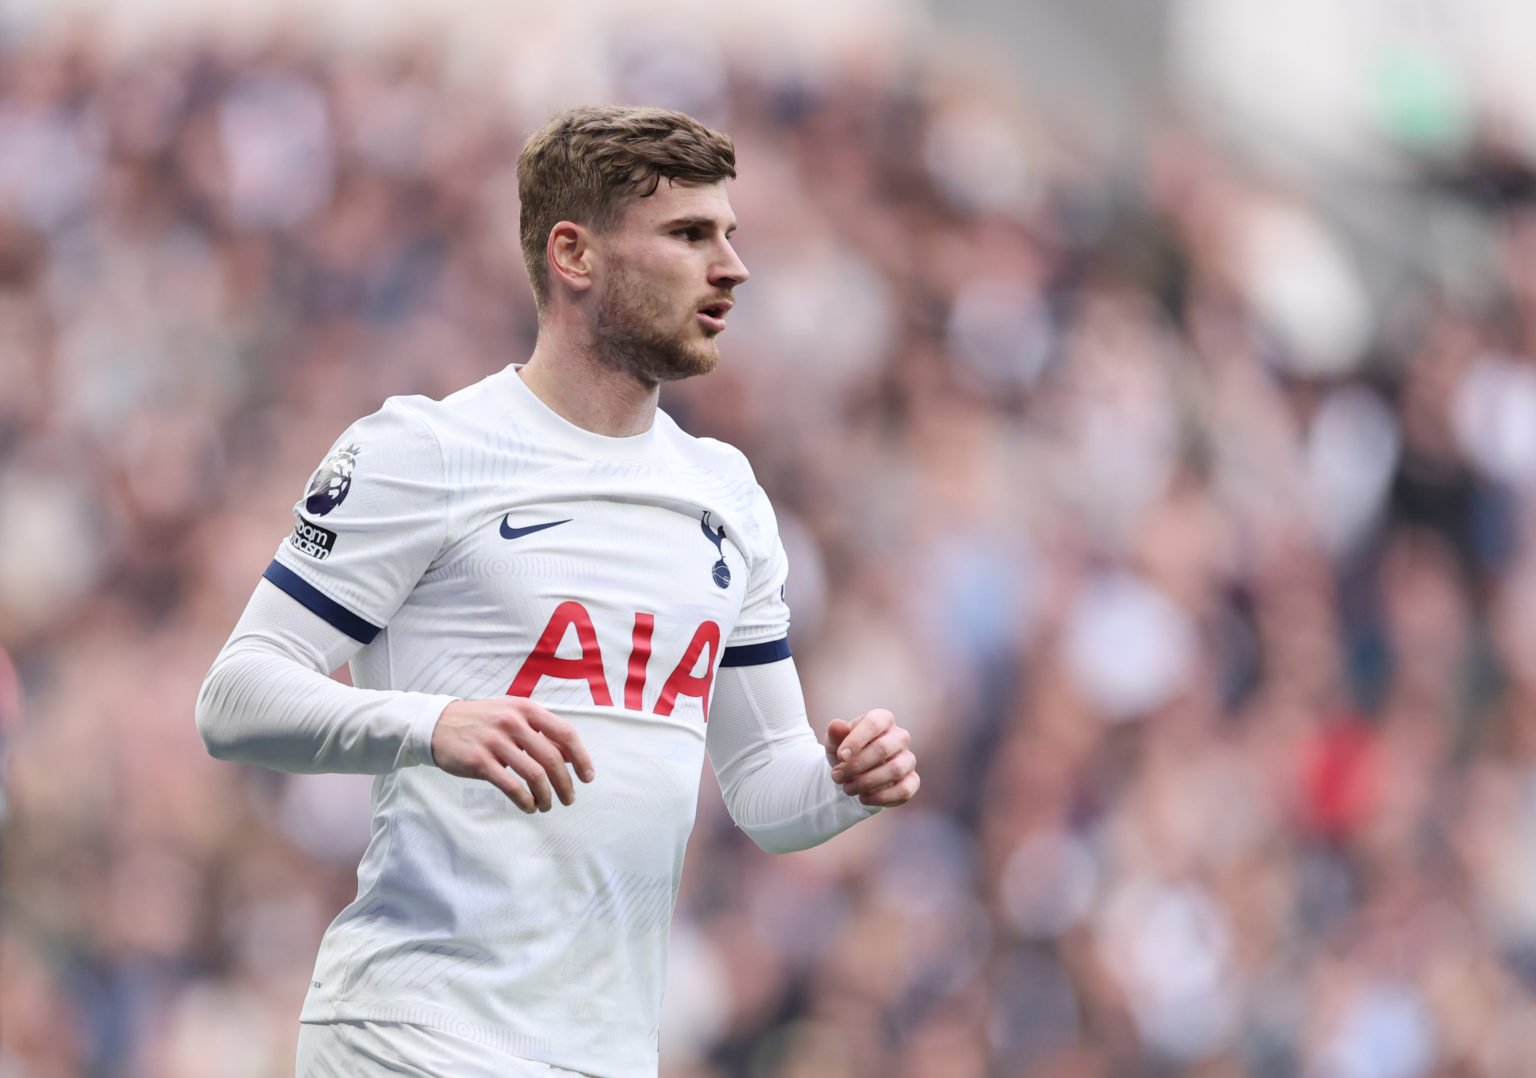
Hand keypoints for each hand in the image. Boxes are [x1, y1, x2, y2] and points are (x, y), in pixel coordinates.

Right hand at [431, 698, 594, 813]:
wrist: (438, 724)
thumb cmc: (482, 722)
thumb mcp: (512, 714)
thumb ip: (539, 731)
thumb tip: (569, 756)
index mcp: (526, 709)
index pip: (565, 733)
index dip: (581, 757)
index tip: (587, 777)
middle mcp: (513, 722)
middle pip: (552, 758)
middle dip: (565, 783)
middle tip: (569, 798)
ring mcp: (495, 741)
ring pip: (534, 775)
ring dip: (547, 795)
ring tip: (548, 805)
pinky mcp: (480, 761)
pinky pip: (511, 786)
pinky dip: (525, 800)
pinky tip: (529, 806)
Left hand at [825, 708, 918, 806]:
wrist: (854, 775)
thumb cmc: (846, 752)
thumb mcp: (835, 743)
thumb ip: (835, 733)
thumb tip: (837, 725)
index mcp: (883, 719)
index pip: (874, 723)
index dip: (856, 740)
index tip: (840, 757)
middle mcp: (900, 736)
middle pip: (883, 748)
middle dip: (856, 765)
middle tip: (837, 776)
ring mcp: (908, 759)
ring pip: (895, 770)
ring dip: (866, 782)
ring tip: (847, 788)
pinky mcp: (912, 781)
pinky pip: (904, 790)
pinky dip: (881, 797)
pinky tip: (863, 798)